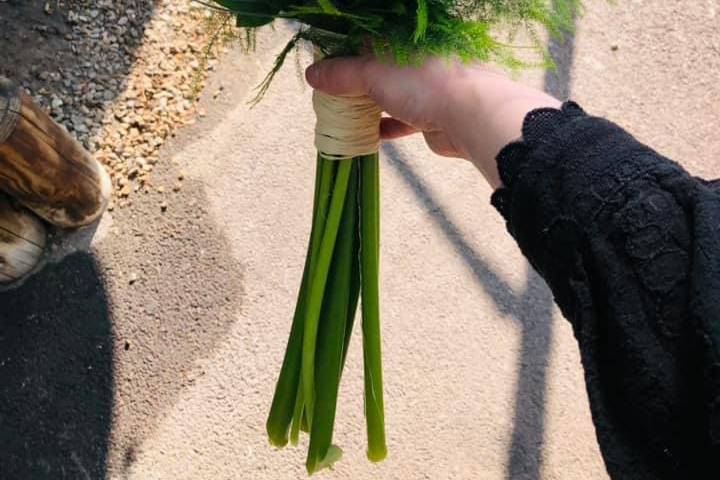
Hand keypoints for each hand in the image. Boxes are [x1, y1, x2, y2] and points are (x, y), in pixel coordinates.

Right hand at [306, 56, 560, 188]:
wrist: (471, 116)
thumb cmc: (424, 82)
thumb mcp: (374, 73)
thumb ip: (343, 74)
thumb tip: (313, 73)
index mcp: (402, 38)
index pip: (364, 40)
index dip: (341, 53)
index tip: (321, 68)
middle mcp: (414, 58)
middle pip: (376, 68)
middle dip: (352, 83)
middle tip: (327, 95)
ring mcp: (424, 87)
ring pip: (388, 95)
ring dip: (366, 106)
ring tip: (342, 115)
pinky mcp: (430, 114)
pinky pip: (401, 120)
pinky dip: (384, 127)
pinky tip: (368, 135)